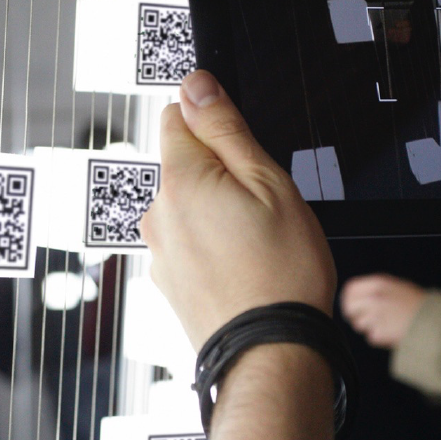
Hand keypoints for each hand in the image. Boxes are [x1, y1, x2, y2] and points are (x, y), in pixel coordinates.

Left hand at [141, 71, 336, 347]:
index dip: (213, 123)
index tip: (243, 151)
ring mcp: (160, 253)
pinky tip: (243, 269)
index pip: (175, 116)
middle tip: (262, 207)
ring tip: (256, 246)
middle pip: (183, 165)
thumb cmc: (282, 275)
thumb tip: (195, 84)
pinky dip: (212, 248)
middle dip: (219, 173)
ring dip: (216, 213)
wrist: (271, 355)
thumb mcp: (270, 185)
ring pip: (188, 207)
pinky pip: (189, 244)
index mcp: (181, 182)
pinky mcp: (168, 283)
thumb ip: (226, 130)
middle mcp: (158, 215)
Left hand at [340, 274, 425, 347]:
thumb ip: (377, 290)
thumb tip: (356, 298)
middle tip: (368, 320)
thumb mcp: (398, 288)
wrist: (437, 321)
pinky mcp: (380, 333)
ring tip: (389, 325)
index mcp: (378, 283)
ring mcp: (376, 315)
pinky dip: (380, 338)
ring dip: (370, 328)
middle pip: (349, 309)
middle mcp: (374, 297)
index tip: (353, 307)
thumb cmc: (419, 305)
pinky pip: (372, 337)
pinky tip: (394, 333)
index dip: (349, 300)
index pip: (350, 289)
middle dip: (356, 316)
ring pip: (359, 325)